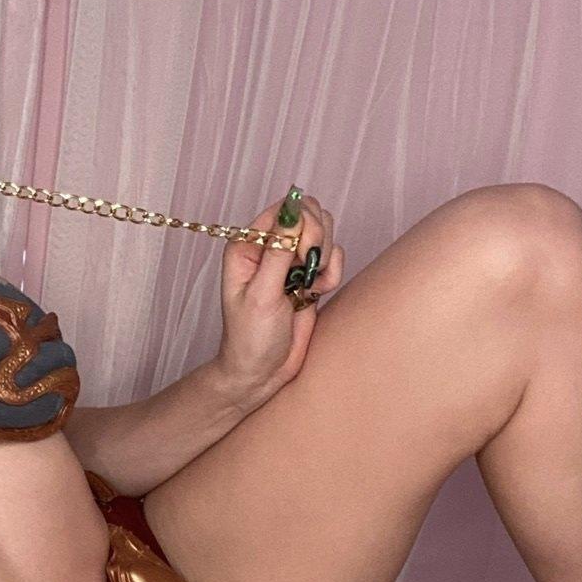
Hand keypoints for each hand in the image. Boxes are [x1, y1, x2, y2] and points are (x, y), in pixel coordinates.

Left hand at [211, 183, 343, 405]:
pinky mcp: (309, 276)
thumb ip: (280, 252)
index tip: (303, 252)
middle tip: (306, 272)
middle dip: (317, 240)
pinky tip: (316, 294)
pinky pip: (333, 258)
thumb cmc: (250, 337)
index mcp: (248, 245)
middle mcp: (269, 247)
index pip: (284, 209)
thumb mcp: (262, 294)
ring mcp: (291, 260)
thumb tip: (293, 212)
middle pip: (309, 215)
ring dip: (325, 259)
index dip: (301, 224)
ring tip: (309, 286)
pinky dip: (332, 274)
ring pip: (324, 234)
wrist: (261, 372)